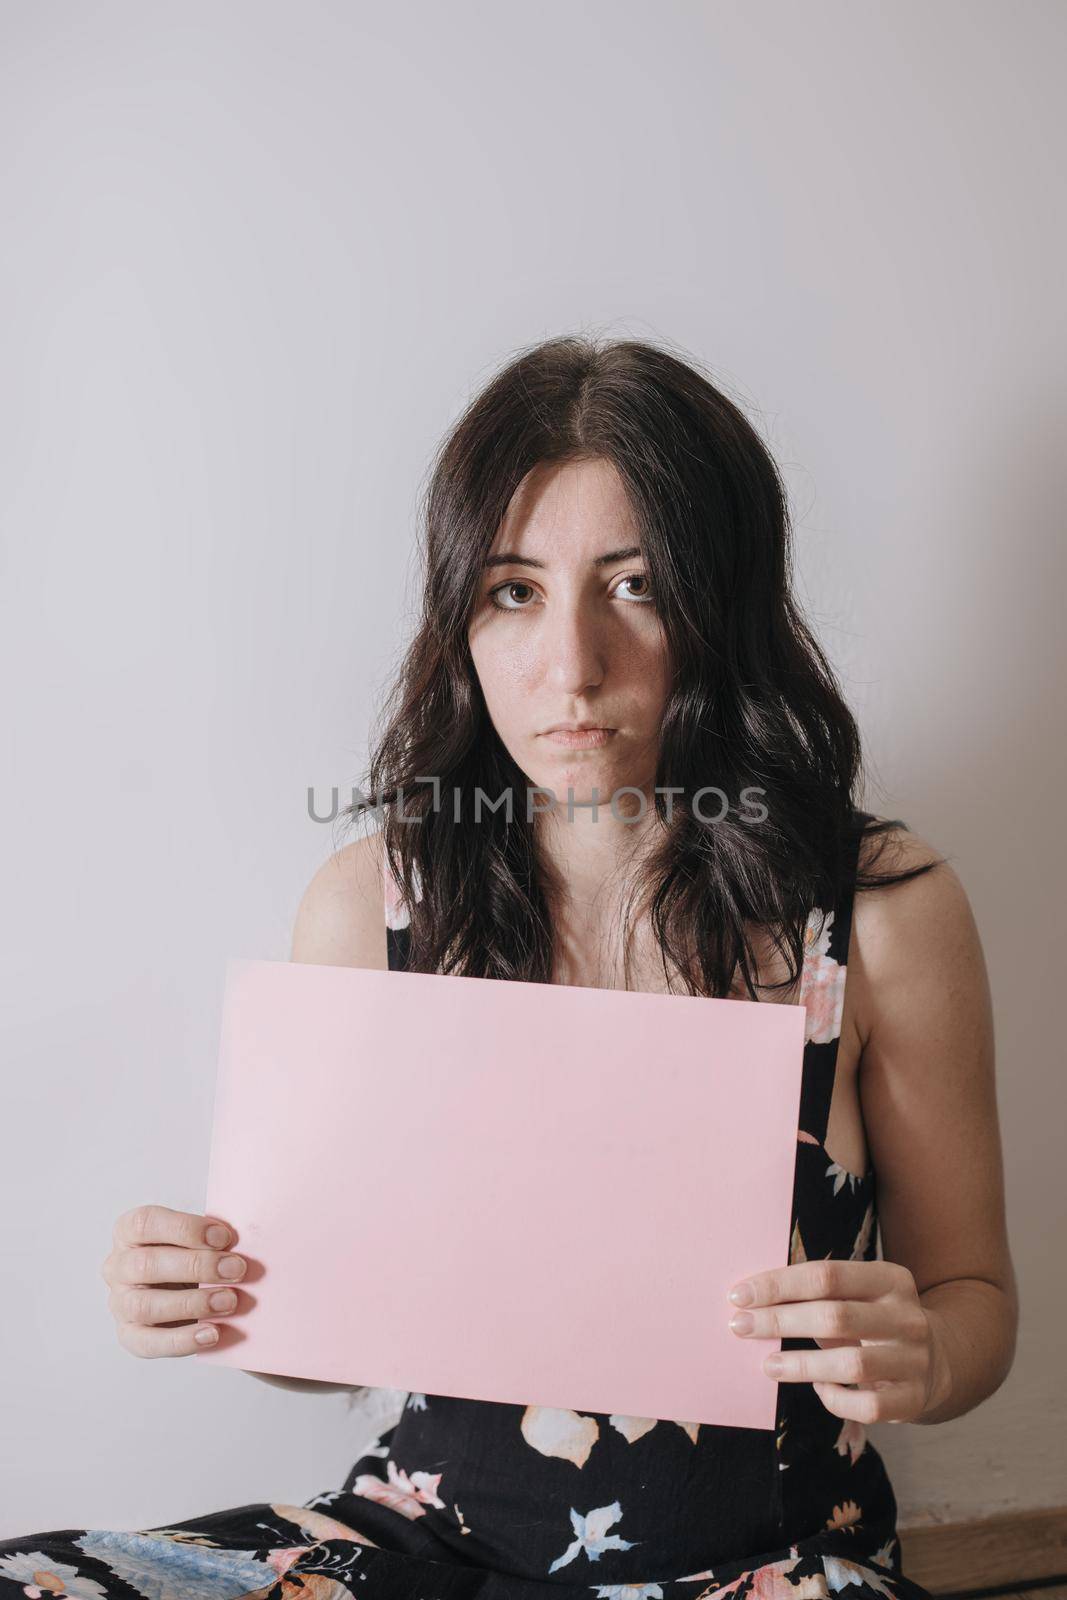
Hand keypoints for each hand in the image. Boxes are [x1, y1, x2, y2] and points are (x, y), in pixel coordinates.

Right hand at [101, 1203, 246, 1356]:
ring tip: (229, 1301)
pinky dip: (183, 1340)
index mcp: (129, 1231)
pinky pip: (150, 1342)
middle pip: (146, 1265)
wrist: (189, 1293)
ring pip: (145, 1306)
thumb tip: (246, 1242)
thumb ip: (213, 1236)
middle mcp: (118, 1266)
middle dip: (196, 1267)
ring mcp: (120, 1303)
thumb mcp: (198, 1237)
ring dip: (192, 1304)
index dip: (186, 1229)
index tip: (225, 1237)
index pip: (145, 1223)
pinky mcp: (130, 1336)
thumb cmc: (193, 1255)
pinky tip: (212, 1333)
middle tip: (236, 1269)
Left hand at [726, 1259, 947, 1422]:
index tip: (740, 1295)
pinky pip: (867, 1406)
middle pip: (835, 1316)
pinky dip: (836, 1399)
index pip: (827, 1275)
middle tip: (739, 1326)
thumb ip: (817, 1293)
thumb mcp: (858, 1295)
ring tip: (768, 1364)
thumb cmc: (874, 1320)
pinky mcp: (912, 1399)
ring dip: (801, 1364)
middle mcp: (906, 1317)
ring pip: (851, 1364)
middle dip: (780, 1321)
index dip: (779, 1285)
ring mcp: (914, 1360)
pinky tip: (819, 1388)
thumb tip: (751, 1298)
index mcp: (889, 1279)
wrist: (938, 1360)